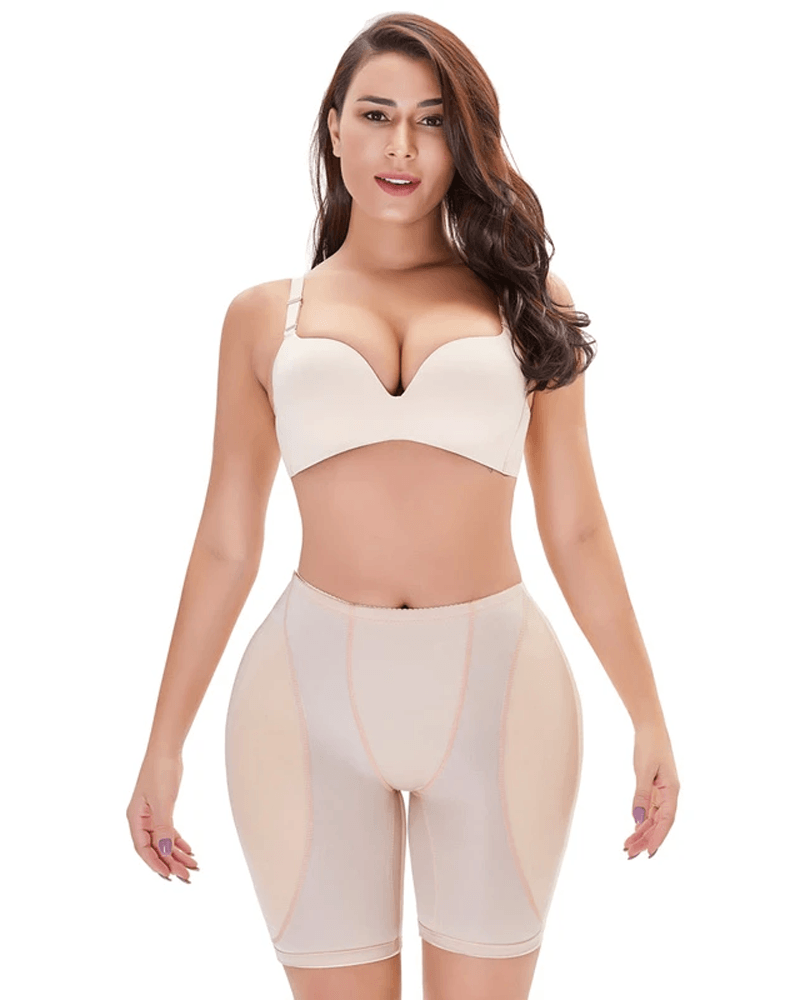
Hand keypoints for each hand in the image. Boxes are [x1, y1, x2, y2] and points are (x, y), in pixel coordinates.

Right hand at [126, 753, 199, 882]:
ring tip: (193, 866)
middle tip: (187, 876)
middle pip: (155, 848)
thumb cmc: (160, 772)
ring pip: (164, 841)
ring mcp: (151, 815)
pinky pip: (169, 831)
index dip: (155, 864)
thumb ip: (163, 828)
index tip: (169, 876)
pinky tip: (189, 850)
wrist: (166, 751)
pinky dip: (179, 841)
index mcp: (135, 818)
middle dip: (170, 863)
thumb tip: (165, 851)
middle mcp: (141, 819)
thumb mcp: (163, 802)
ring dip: (177, 854)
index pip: (143, 848)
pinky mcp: (162, 810)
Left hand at [623, 722, 679, 859]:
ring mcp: (662, 792)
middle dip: (646, 839)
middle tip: (630, 854)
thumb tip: (636, 819)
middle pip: (659, 823)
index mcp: (672, 791)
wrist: (650, 727)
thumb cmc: (650, 746)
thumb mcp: (643, 771)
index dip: (658, 837)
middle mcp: (669, 794)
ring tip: (628, 847)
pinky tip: (634, 831)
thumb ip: (640, 795)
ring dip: (642, 832)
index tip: (649, 853)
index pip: (666, 821)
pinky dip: (641, 821)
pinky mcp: (654, 788)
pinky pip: (649, 809)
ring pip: (653, 818)